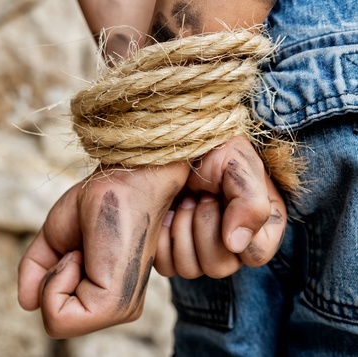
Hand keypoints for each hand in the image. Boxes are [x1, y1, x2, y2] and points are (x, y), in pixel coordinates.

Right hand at [18, 163, 188, 337]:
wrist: (122, 180)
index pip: (58, 312)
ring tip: (85, 249)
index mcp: (108, 294)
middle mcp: (119, 307)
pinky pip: (58, 316)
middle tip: (80, 248)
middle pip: (55, 320)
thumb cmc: (96, 203)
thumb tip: (27, 304)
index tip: (75, 248)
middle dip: (52, 279)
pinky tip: (83, 253)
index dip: (50, 279)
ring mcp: (120, 308)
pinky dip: (56, 278)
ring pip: (55, 321)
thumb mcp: (56, 239)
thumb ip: (38, 272)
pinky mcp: (113, 304)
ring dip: (55, 276)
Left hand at [154, 136, 286, 278]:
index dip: (236, 227)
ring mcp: (200, 253)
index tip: (219, 196)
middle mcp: (232, 247)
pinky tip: (166, 213)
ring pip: (190, 269)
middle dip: (203, 225)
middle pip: (219, 267)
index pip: (255, 255)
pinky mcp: (172, 254)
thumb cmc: (212, 151)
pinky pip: (165, 266)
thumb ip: (250, 201)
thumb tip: (235, 245)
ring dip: (182, 229)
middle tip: (198, 196)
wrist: (175, 147)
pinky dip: (162, 237)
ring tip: (184, 201)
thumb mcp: (238, 163)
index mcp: (261, 228)